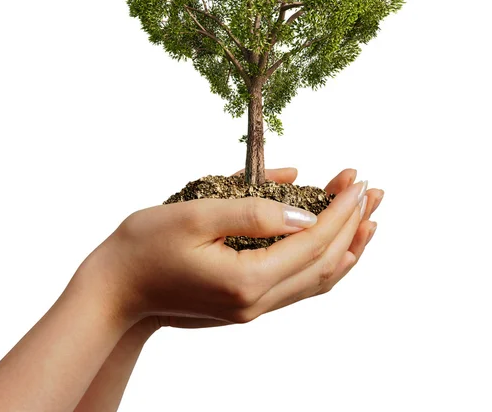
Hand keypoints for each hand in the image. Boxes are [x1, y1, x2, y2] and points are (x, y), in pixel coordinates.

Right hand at [96, 167, 382, 331]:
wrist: (116, 290)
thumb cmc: (146, 245)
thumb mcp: (195, 215)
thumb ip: (252, 212)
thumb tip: (303, 213)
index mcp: (246, 279)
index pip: (313, 243)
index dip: (340, 211)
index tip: (358, 182)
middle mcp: (257, 302)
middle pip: (325, 264)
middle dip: (353, 225)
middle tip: (375, 191)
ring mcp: (253, 308)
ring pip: (318, 281)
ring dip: (347, 247)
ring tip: (369, 219)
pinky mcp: (246, 305)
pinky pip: (300, 287)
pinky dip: (325, 264)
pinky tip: (335, 249)